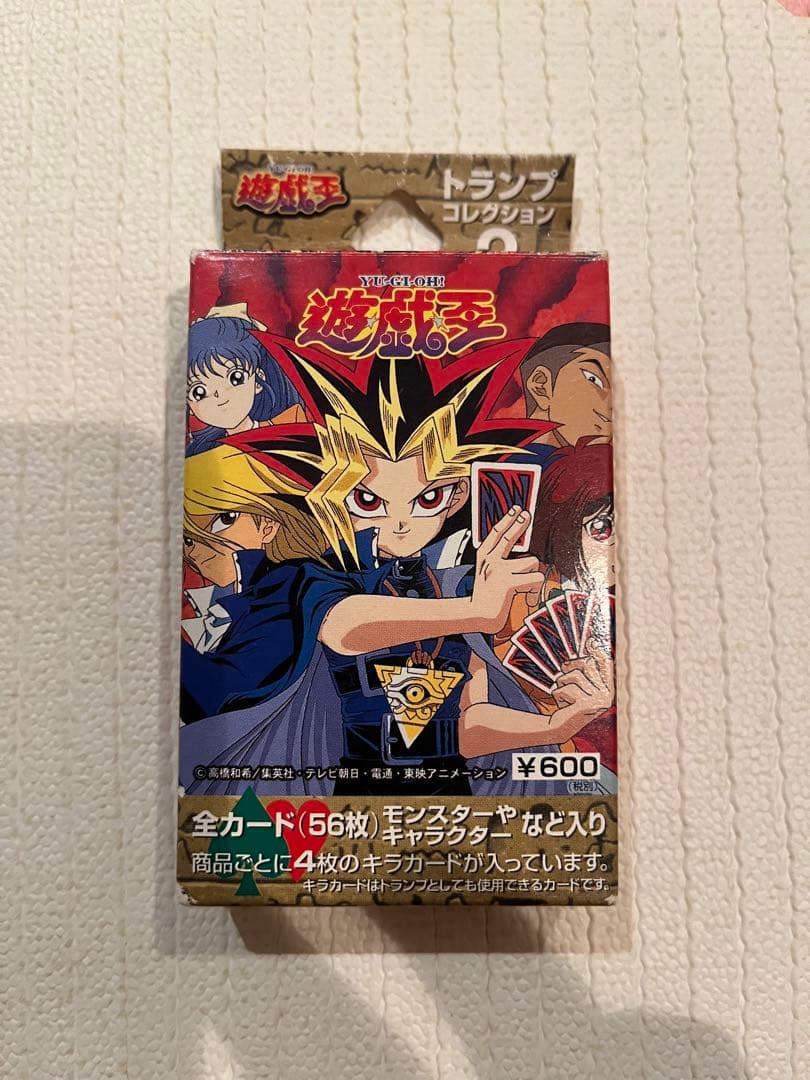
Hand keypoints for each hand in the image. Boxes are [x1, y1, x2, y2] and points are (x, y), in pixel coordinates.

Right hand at [470, 506, 545, 633]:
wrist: (476, 615)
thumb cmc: (486, 596)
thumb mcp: (487, 573)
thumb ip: (498, 560)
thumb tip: (521, 551)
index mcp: (484, 556)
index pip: (496, 532)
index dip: (507, 518)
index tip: (516, 508)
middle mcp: (490, 560)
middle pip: (510, 536)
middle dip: (519, 523)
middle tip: (526, 514)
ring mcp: (498, 570)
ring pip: (531, 562)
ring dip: (532, 574)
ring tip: (524, 587)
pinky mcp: (508, 582)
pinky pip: (535, 578)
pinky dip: (535, 589)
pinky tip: (527, 597)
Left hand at [550, 637, 614, 732]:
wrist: (561, 726)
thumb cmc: (570, 703)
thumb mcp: (581, 685)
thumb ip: (588, 668)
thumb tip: (592, 642)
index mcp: (608, 689)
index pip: (607, 664)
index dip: (599, 652)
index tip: (591, 641)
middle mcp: (607, 695)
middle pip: (588, 664)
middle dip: (571, 666)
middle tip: (563, 671)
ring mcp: (598, 701)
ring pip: (575, 675)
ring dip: (562, 682)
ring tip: (562, 694)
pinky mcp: (586, 706)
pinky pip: (567, 688)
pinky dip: (558, 694)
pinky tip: (562, 704)